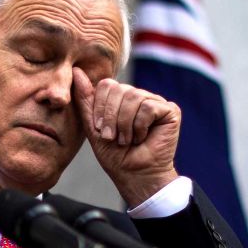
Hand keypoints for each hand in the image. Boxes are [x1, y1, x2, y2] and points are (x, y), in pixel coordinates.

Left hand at [72, 68, 180, 207]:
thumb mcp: (94, 127)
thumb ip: (86, 100)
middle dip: (111, 117)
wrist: (135, 176)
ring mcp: (155, 102)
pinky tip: (143, 137)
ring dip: (125, 124)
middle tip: (114, 138)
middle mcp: (139, 96)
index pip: (106, 84)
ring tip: (127, 140)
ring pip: (134, 97)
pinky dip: (140, 126)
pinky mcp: (170, 110)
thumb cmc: (115, 156)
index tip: (101, 130)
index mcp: (121, 98)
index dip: (100, 108)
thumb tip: (77, 71)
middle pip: (120, 89)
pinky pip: (149, 107)